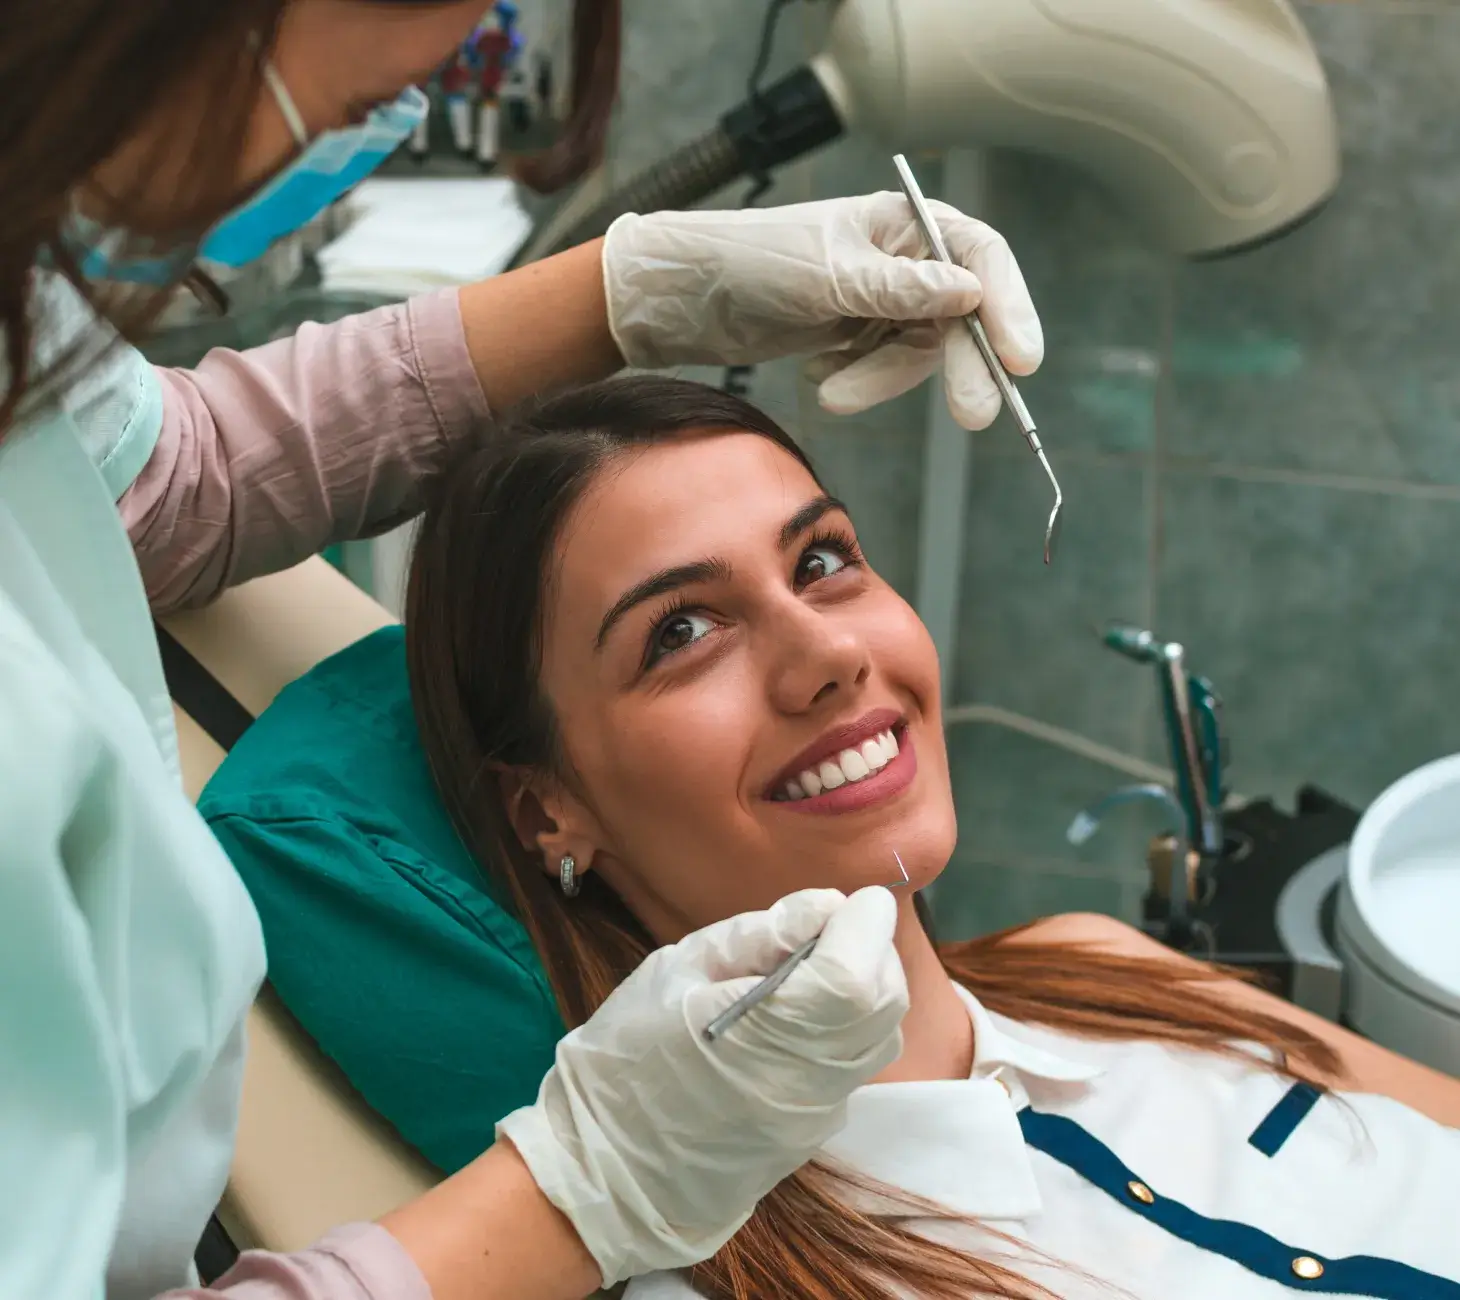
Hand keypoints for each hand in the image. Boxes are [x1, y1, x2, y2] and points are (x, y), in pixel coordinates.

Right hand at [496, 887, 906, 1285]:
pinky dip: (845, 1027)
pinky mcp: (813, 1134)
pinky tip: (795, 1017)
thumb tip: (826, 906)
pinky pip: (853, 1065)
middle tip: (826, 929)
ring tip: (809, 969)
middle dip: (870, 950)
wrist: (605, 1170)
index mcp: (763, 1036)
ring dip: (864, 989)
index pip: (854, 974)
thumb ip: (757, 936)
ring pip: (880, 1036)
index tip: (851, 900)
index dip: (864, 926)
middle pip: (883, 1003)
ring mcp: (815, 1117)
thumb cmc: (624, 1057)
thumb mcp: (676, 970)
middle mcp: (807, 1083)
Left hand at [602, 192, 1043, 430]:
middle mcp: (903, 258)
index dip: (1008, 306)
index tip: (1022, 360)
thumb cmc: (752, 262)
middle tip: (974, 416)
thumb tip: (970, 291)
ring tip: (829, 393)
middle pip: (961, 315)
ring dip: (880, 381)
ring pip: (918, 354)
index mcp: (903, 221)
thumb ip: (899, 289)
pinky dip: (857, 381)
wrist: (685, 298)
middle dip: (962, 366)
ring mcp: (882, 301)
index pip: (980, 257)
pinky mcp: (857, 337)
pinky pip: (882, 370)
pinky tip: (817, 373)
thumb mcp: (828, 276)